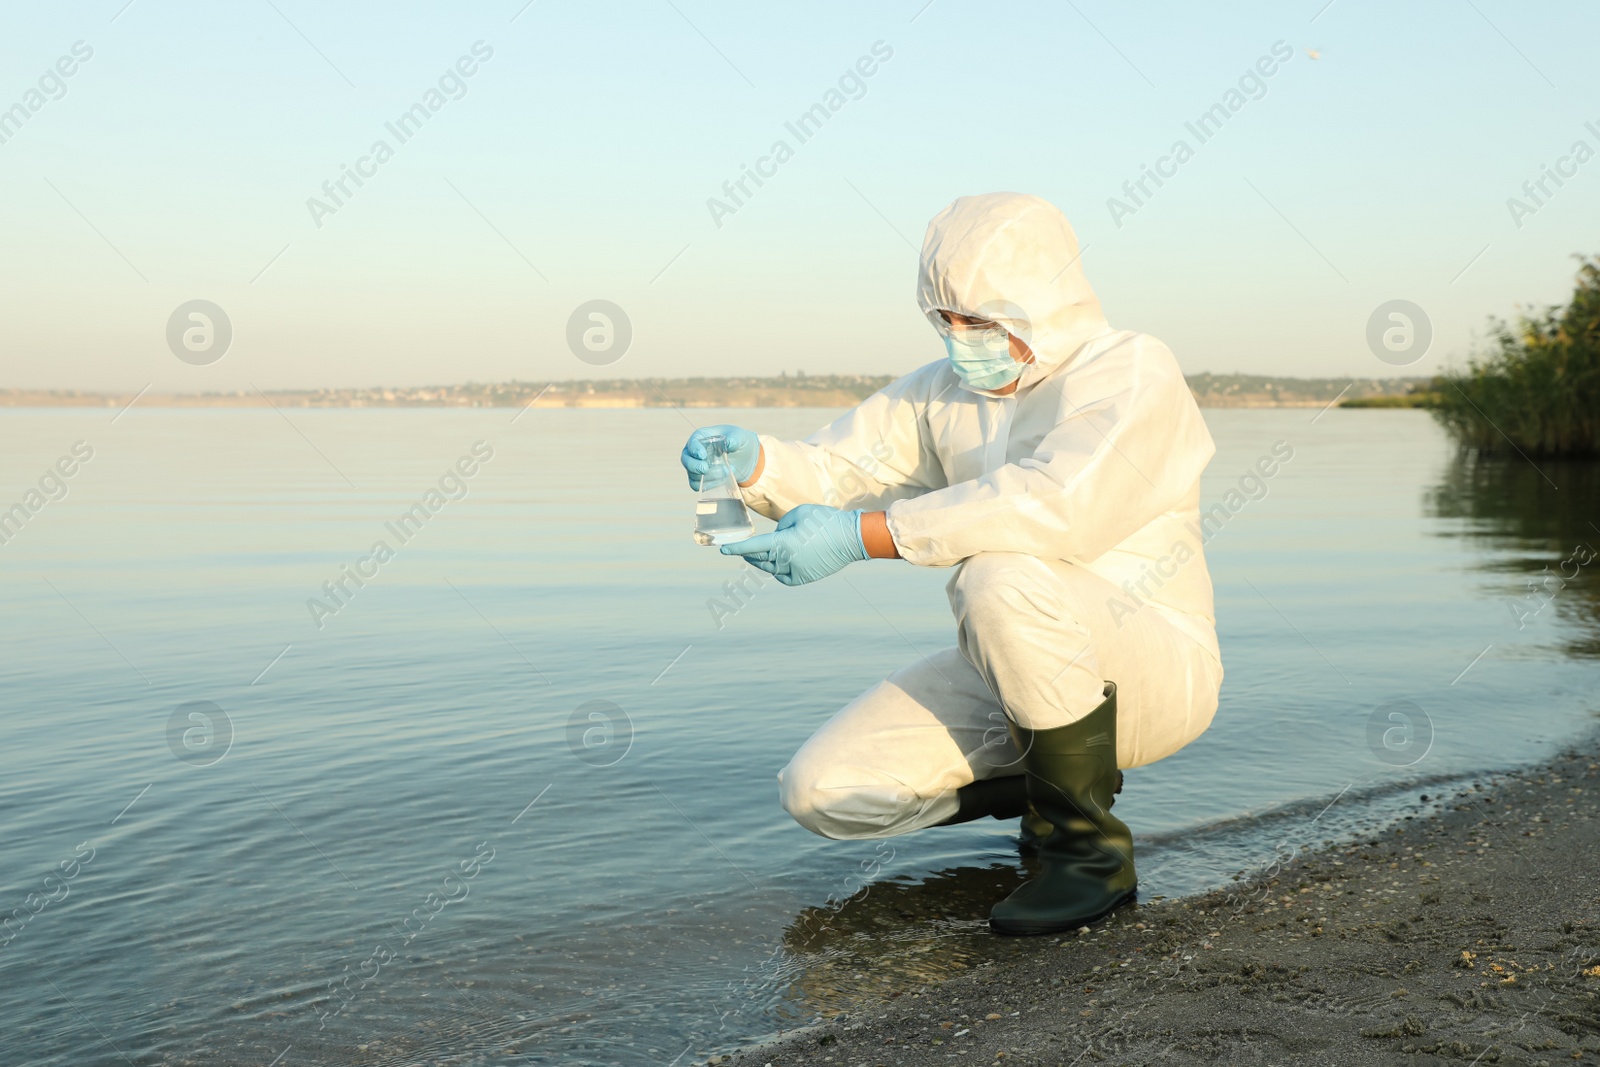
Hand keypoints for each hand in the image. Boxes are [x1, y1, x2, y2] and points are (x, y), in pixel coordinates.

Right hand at [680, 425, 759, 487]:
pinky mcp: (701, 478)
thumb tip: (730, 443)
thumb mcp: (740, 436)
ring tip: (725, 472)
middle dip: (693, 466)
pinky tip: (722, 480)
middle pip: (686, 460)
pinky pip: (697, 485)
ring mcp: (697, 466)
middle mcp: (695, 452)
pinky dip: (707, 485)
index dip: (695, 449)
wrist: (745, 457)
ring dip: (706, 476)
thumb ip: (735, 438)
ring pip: (692, 474)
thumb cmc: (738, 441)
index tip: (702, 455)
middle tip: (705, 469)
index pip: (692, 442)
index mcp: (702, 437)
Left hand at [720, 504, 866, 585]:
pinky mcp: (804, 578)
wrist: (851, 538)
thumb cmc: (825, 520)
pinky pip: (782, 575)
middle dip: (750, 552)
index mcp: (784, 543)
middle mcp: (787, 561)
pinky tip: (778, 561)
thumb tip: (775, 539)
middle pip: (759, 557)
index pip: (753, 546)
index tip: (722, 549)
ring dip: (764, 560)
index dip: (736, 548)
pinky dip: (777, 569)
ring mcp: (796, 572)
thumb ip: (780, 527)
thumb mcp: (798, 513)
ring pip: (770, 567)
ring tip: (763, 552)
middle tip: (743, 548)